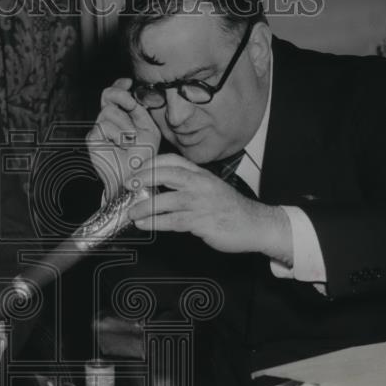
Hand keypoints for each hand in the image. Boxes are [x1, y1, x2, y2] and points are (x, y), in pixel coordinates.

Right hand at [86, 78, 161, 198]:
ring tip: (130, 141)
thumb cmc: (143, 156)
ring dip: (125, 125)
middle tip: (131, 104)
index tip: (128, 82)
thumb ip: (139, 110)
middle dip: (120, 94)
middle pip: (107, 94)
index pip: (116, 94)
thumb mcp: (148, 128)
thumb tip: (129, 91)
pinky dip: (117, 135)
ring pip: (108, 111)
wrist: (134, 176)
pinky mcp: (92, 137)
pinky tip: (121, 145)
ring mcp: (99, 128)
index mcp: (123, 116)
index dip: (119, 84)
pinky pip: (104, 125)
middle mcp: (109, 120)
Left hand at [125, 153, 293, 258]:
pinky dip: (155, 222)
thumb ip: (189, 185)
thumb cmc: (230, 209)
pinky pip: (173, 221)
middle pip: (169, 174)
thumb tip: (159, 188)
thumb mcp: (210, 188)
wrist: (256, 224)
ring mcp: (202, 203)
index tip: (137, 170)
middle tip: (129, 185)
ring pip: (168, 200)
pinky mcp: (202, 222)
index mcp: (202, 174)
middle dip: (145, 178)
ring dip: (145, 206)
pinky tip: (145, 224)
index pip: (174, 161)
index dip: (153, 163)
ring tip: (132, 212)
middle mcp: (201, 184)